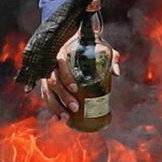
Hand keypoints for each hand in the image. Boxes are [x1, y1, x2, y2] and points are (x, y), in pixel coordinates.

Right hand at [33, 0, 109, 120]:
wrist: (74, 42)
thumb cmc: (89, 45)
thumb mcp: (102, 46)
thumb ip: (111, 56)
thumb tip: (116, 73)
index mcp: (63, 51)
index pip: (60, 63)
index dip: (66, 76)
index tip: (75, 88)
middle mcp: (51, 63)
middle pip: (52, 81)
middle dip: (63, 96)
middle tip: (75, 107)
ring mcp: (47, 74)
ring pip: (47, 91)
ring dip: (55, 106)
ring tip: (66, 119)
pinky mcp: (46, 83)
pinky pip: (45, 96)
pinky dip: (51, 108)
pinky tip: (58, 119)